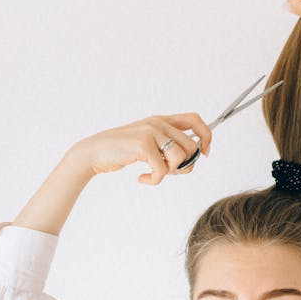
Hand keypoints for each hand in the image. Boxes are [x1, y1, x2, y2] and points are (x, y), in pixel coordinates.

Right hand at [71, 113, 212, 185]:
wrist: (94, 152)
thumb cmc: (122, 151)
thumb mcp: (148, 143)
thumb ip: (168, 147)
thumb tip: (192, 160)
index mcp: (161, 120)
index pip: (195, 120)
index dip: (206, 137)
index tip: (204, 154)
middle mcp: (158, 122)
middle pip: (192, 146)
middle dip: (185, 166)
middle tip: (167, 173)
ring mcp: (150, 132)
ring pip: (181, 158)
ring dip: (170, 173)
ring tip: (154, 174)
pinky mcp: (142, 144)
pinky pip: (162, 169)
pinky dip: (155, 180)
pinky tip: (142, 178)